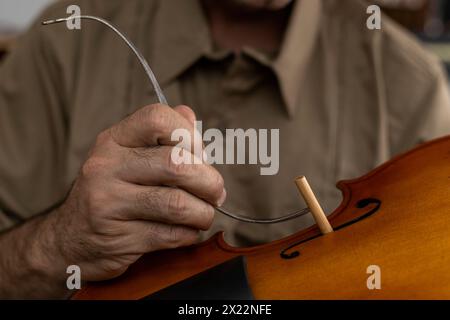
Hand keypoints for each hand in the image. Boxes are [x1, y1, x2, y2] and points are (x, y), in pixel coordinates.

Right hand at [45, 104, 225, 280]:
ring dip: (203, 212)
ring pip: (177, 203)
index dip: (190, 135)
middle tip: (217, 193)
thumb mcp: (127, 157)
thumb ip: (161, 136)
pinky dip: (190, 234)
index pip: (158, 118)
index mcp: (113, 140)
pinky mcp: (118, 238)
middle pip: (176, 164)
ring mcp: (108, 203)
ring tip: (204, 214)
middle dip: (209, 181)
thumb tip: (190, 116)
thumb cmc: (112, 193)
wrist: (70, 240)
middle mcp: (106, 166)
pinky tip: (187, 231)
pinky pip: (171, 234)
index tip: (201, 155)